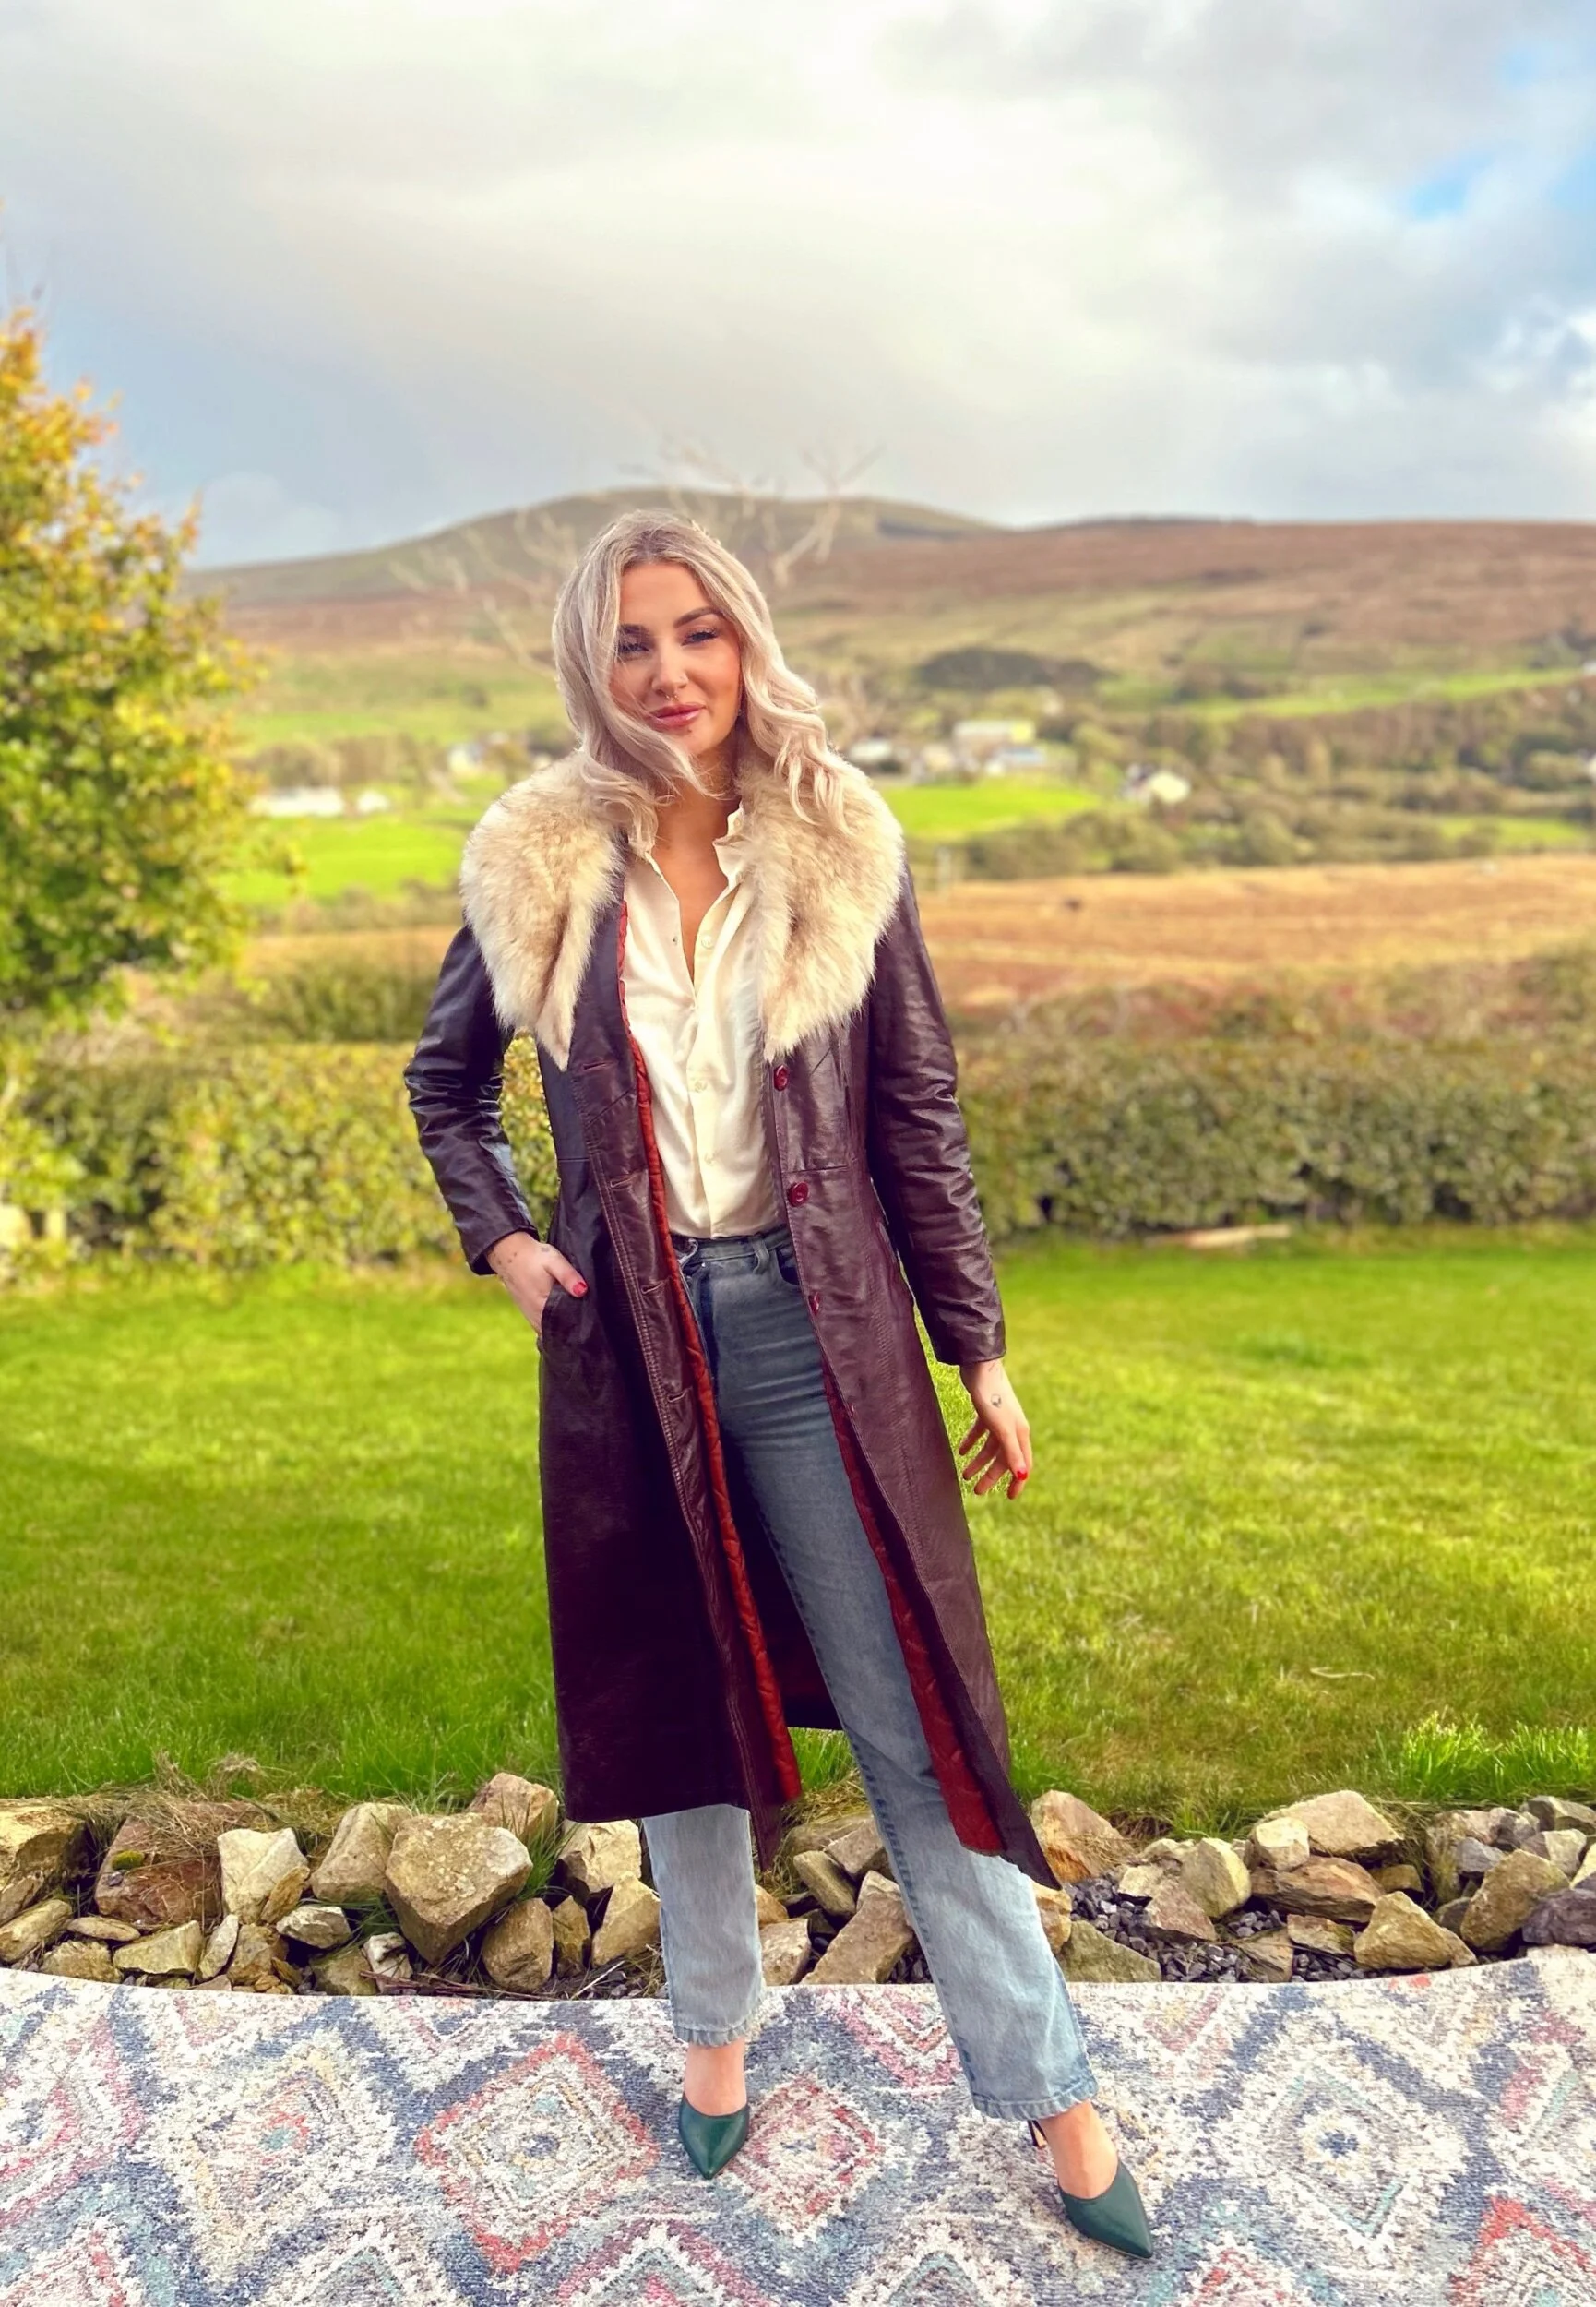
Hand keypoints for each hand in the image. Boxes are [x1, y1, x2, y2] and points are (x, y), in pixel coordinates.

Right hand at [486, 1231, 587, 1336]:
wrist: (509, 1254)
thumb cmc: (534, 1257)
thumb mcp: (554, 1261)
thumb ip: (568, 1276)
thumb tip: (583, 1291)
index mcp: (543, 1308)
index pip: (567, 1326)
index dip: (581, 1324)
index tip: (593, 1320)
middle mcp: (537, 1318)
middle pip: (561, 1330)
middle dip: (575, 1326)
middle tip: (591, 1317)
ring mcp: (532, 1318)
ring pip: (553, 1329)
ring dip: (565, 1324)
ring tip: (581, 1315)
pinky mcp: (530, 1315)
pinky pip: (546, 1324)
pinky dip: (556, 1321)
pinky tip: (566, 1312)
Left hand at [956, 1358, 1031, 1499]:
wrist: (980, 1368)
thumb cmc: (993, 1398)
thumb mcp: (1002, 1429)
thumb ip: (1012, 1452)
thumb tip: (1023, 1475)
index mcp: (1020, 1433)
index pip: (1022, 1463)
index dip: (1017, 1481)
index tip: (1009, 1497)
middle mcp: (1012, 1428)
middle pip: (1003, 1458)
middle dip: (991, 1475)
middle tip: (977, 1490)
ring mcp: (999, 1419)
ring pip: (990, 1447)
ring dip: (978, 1461)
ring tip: (964, 1475)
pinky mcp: (986, 1411)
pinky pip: (980, 1433)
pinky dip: (971, 1442)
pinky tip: (960, 1450)